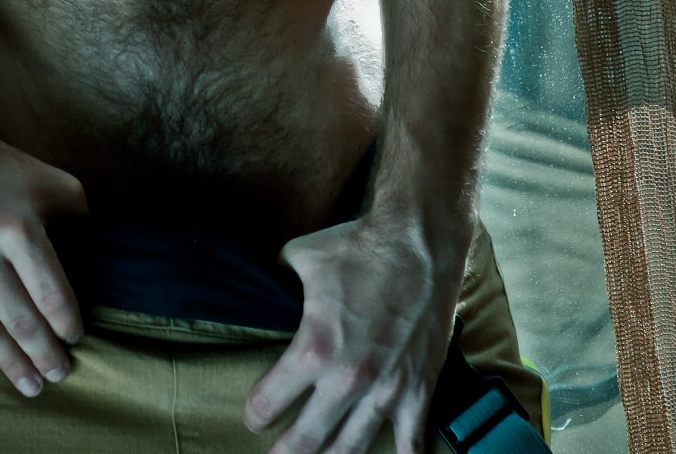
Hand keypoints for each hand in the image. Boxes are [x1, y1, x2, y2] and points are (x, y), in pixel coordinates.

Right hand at [0, 125, 87, 403]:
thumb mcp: (48, 179)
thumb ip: (78, 211)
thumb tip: (100, 243)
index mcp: (18, 228)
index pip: (51, 294)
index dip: (67, 324)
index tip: (75, 337)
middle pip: (22, 321)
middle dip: (44, 355)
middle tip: (58, 374)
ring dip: (11, 364)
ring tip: (30, 386)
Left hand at [244, 217, 460, 453]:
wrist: (420, 243)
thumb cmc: (359, 248)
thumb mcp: (302, 256)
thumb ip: (279, 278)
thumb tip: (265, 282)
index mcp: (314, 349)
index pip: (268, 402)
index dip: (256, 413)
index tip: (254, 416)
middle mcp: (347, 379)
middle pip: (305, 441)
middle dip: (285, 453)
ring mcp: (385, 389)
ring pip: (350, 449)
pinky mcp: (418, 389)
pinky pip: (409, 440)